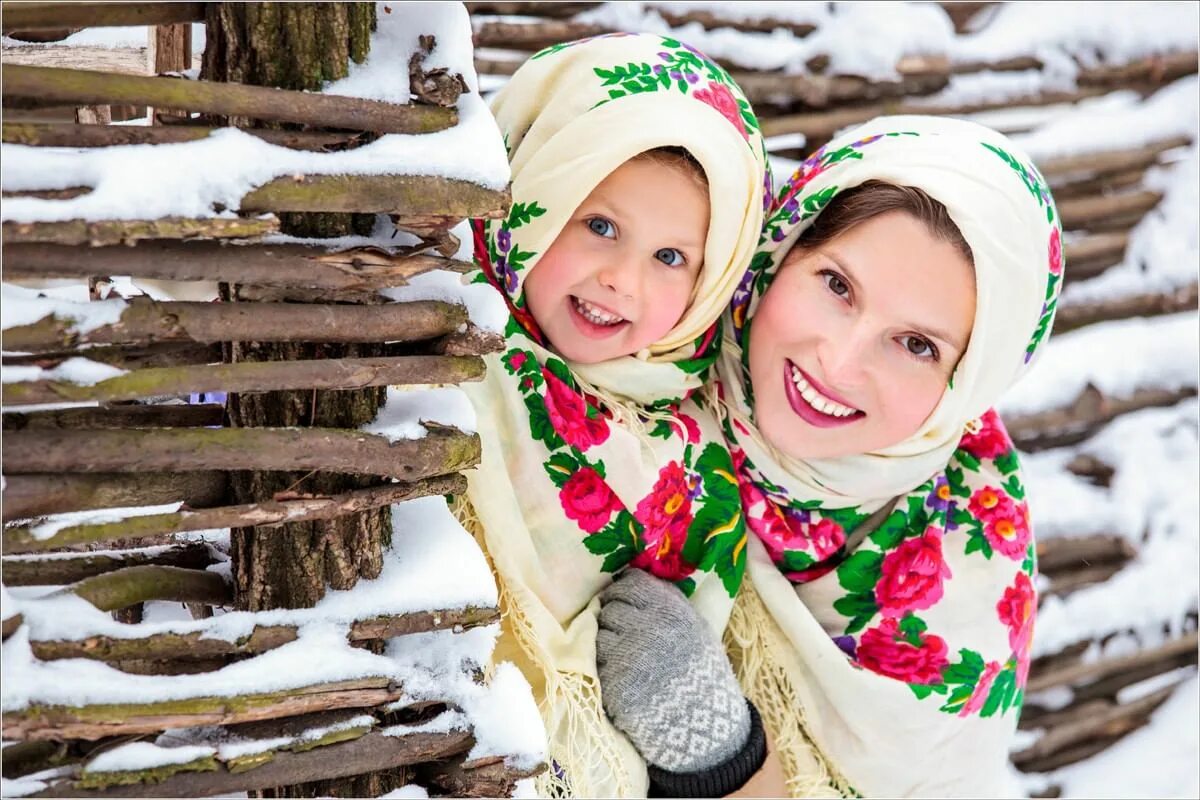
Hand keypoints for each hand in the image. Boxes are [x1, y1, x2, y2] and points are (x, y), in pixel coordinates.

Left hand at [595, 568, 750, 773]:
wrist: (704, 728)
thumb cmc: (703, 675)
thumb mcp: (697, 628)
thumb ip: (668, 603)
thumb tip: (634, 582)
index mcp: (670, 611)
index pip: (630, 584)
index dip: (623, 592)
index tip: (624, 601)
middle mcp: (646, 629)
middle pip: (610, 608)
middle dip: (614, 618)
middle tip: (626, 634)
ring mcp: (626, 657)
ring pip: (598, 635)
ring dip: (607, 644)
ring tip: (626, 658)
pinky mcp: (613, 684)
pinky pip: (595, 665)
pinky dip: (605, 669)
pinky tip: (624, 678)